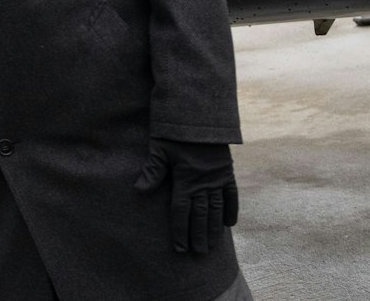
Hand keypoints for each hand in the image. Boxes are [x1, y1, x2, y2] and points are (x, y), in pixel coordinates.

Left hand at [134, 139, 237, 253]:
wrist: (200, 115)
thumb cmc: (174, 131)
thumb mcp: (159, 148)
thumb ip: (152, 170)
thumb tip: (138, 190)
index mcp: (186, 178)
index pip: (182, 210)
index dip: (180, 230)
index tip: (179, 247)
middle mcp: (204, 182)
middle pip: (201, 214)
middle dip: (198, 235)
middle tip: (198, 253)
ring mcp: (218, 178)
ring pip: (217, 209)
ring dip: (214, 228)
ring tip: (212, 246)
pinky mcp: (227, 172)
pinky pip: (231, 195)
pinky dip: (231, 209)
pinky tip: (229, 224)